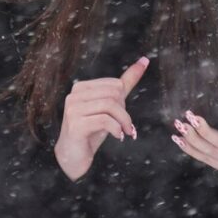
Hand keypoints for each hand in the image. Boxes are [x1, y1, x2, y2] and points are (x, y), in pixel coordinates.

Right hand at [54, 56, 148, 180]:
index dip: (123, 101)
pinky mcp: (75, 125)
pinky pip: (104, 120)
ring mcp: (72, 110)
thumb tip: (144, 60)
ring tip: (125, 132)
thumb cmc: (91, 130)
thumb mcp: (109, 106)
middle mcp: (74, 95)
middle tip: (125, 125)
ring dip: (124, 121)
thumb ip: (125, 84)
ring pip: (110, 106)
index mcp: (81, 87)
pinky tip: (118, 136)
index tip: (121, 116)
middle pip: (113, 94)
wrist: (73, 157)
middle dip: (124, 111)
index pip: (114, 85)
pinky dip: (116, 129)